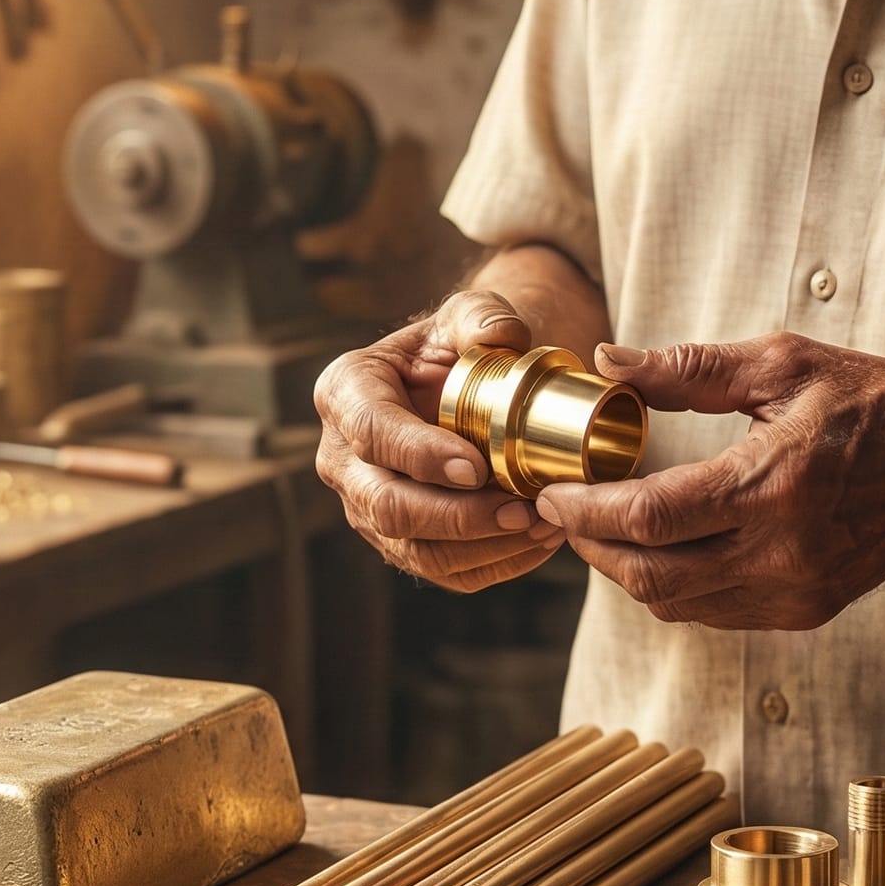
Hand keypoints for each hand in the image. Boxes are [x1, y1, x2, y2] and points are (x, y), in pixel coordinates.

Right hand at [315, 290, 566, 590]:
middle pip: (386, 506)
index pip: (371, 433)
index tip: (476, 467)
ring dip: (482, 546)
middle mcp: (342, 459)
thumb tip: (502, 337)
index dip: (420, 456)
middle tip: (521, 508)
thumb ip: (484, 316)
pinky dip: (495, 564)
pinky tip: (538, 542)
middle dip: (457, 516)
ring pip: (414, 550)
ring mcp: (366, 508)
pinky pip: (442, 571)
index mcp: (345, 393)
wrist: (465, 386)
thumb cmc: (461, 345)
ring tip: (542, 525)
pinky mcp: (399, 544)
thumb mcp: (470, 313)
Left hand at [534, 333, 884, 628]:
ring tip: (605, 527)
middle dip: (592, 546)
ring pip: (674, 603)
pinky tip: (661, 548)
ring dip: (626, 570)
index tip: (550, 490)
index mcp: (773, 485)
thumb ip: (690, 368)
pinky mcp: (803, 611)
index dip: (587, 510)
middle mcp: (781, 552)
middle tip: (565, 512)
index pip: (651, 517)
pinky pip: (712, 612)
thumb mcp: (785, 365)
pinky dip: (672, 585)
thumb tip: (609, 364)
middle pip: (650, 575)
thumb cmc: (877, 405)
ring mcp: (793, 591)